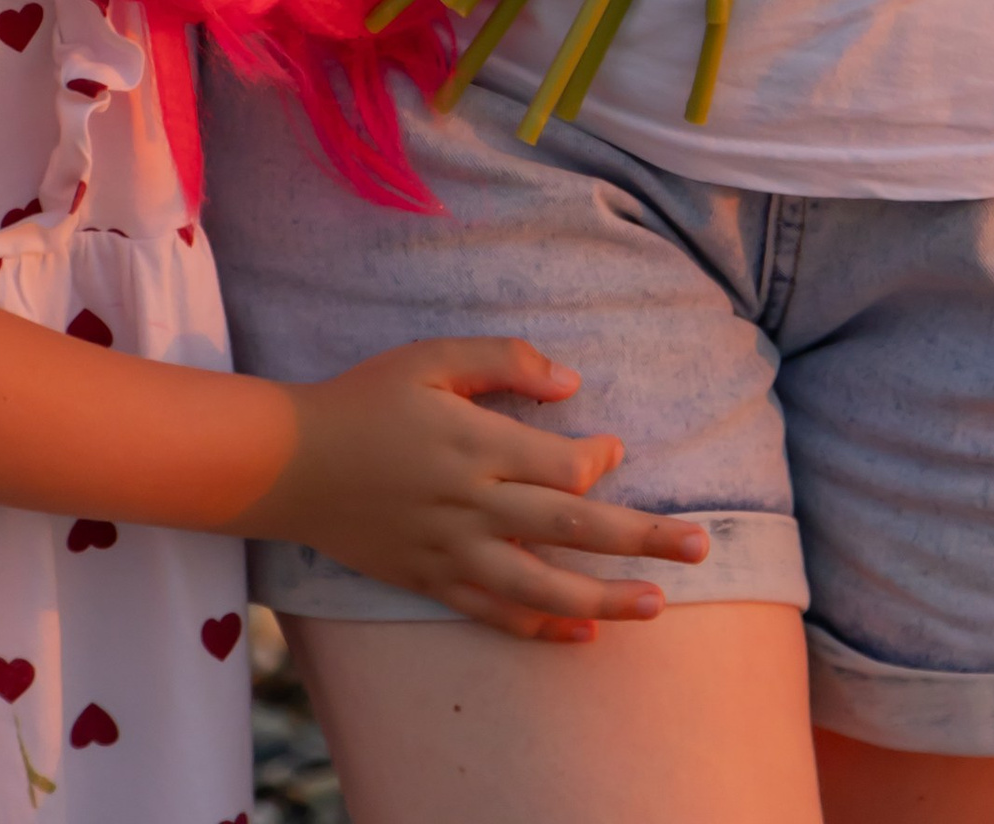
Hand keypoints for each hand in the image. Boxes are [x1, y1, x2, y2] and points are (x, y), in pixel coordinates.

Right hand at [263, 336, 708, 642]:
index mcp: (476, 444)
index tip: (614, 447)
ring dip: (606, 597)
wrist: (293, 464)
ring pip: (543, 585)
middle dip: (641, 536)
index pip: (562, 464)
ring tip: (658, 605)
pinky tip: (583, 635)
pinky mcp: (433, 581)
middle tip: (699, 544)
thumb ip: (502, 363)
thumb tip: (570, 381)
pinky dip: (541, 628)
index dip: (599, 458)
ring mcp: (453, 551)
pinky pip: (496, 612)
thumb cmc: (367, 399)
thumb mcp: (430, 359)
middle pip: (572, 526)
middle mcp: (472, 504)